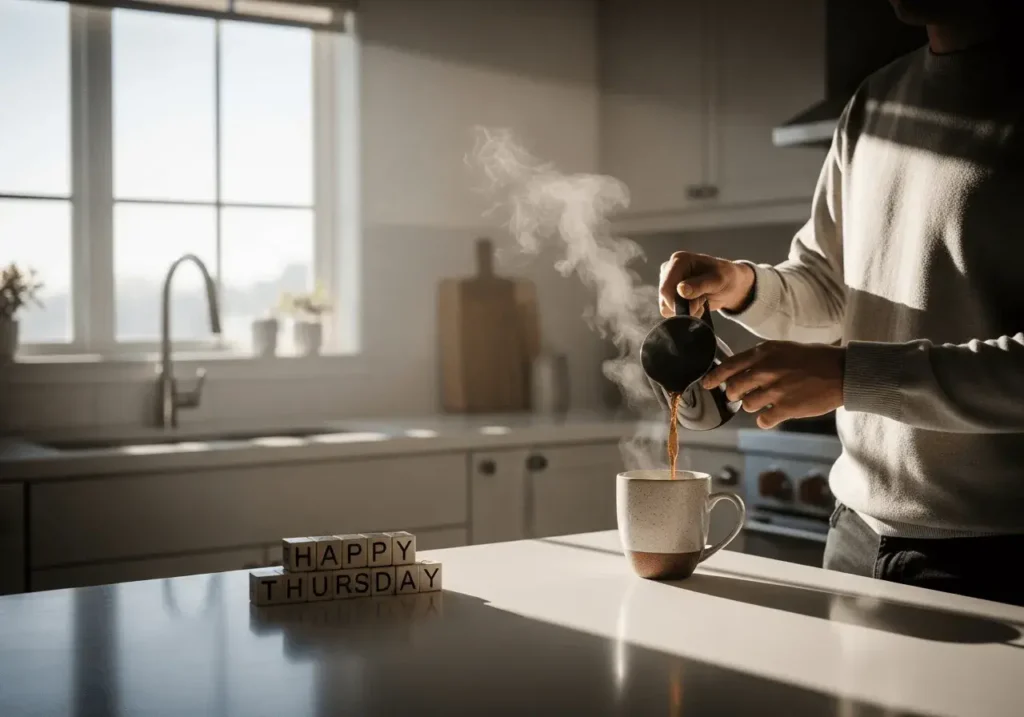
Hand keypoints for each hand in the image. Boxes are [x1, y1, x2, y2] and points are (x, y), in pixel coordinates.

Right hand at [659, 251, 754, 317]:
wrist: (730, 285)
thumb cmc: (726, 277)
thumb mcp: (718, 280)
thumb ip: (700, 285)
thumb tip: (681, 290)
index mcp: (679, 260)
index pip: (666, 287)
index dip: (677, 302)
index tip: (696, 307)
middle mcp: (669, 269)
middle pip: (664, 297)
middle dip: (684, 306)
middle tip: (702, 302)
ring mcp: (669, 281)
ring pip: (665, 306)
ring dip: (685, 310)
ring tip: (701, 301)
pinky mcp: (670, 293)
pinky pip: (669, 310)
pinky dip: (684, 312)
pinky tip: (696, 304)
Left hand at [700, 342, 844, 428]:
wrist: (842, 372)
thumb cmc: (814, 358)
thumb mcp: (783, 348)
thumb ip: (760, 358)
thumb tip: (739, 370)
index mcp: (763, 353)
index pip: (728, 367)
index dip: (714, 378)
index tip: (706, 384)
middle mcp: (765, 371)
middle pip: (733, 389)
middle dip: (735, 394)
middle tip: (743, 395)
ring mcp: (774, 390)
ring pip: (747, 405)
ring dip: (754, 405)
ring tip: (770, 400)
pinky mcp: (785, 409)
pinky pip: (763, 420)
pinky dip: (767, 419)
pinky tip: (775, 414)